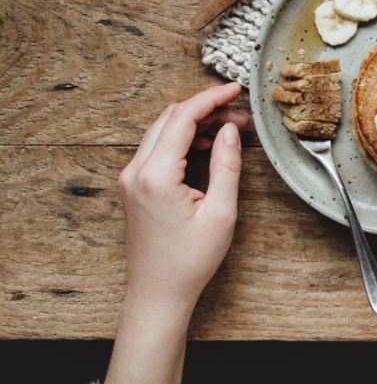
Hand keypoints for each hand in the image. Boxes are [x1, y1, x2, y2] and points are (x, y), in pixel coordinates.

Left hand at [117, 83, 249, 314]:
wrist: (158, 293)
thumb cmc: (189, 261)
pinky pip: (157, 148)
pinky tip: (207, 144)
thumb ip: (226, 166)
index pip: (182, 118)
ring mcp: (130, 178)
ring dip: (194, 123)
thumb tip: (230, 130)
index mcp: (155, 175)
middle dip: (206, 108)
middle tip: (239, 114)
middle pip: (170, 118)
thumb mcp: (221, 213)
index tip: (236, 91)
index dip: (211, 99)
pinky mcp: (134, 186)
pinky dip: (182, 138)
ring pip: (162, 130)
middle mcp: (135, 172)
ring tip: (229, 128)